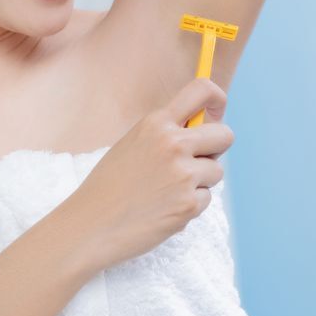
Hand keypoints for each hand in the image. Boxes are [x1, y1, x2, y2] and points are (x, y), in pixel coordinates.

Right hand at [62, 79, 233, 270]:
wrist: (91, 225)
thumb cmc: (109, 186)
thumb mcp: (133, 144)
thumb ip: (165, 133)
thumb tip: (202, 131)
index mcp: (156, 123)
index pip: (203, 90)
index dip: (217, 101)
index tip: (214, 115)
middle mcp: (173, 143)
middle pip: (225, 135)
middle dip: (217, 149)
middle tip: (197, 161)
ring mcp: (183, 174)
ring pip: (217, 171)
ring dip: (200, 182)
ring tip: (168, 191)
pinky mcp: (188, 204)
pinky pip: (206, 198)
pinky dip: (191, 205)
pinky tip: (164, 209)